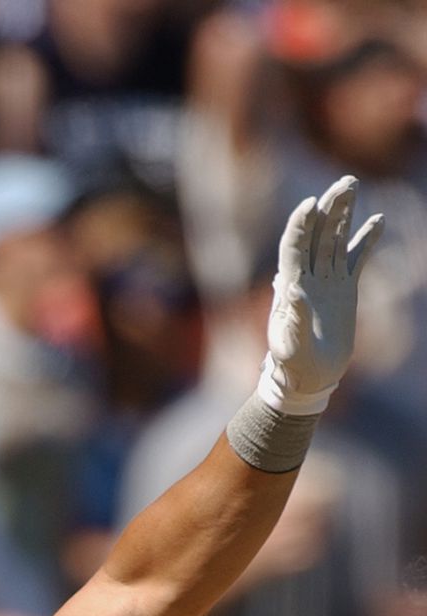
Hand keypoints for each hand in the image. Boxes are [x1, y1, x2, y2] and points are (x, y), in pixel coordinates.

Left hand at [259, 175, 382, 415]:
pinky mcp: (343, 289)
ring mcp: (326, 281)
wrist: (307, 380)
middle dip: (329, 207)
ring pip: (335, 239)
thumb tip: (292, 290)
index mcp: (290, 286)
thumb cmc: (293, 366)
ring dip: (344, 213)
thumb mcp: (290, 347)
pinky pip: (356, 258)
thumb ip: (294, 319)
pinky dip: (366, 240)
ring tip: (353, 186)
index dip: (301, 223)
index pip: (294, 245)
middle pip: (317, 233)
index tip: (312, 203)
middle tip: (345, 183)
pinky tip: (378, 222)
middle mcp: (308, 277)